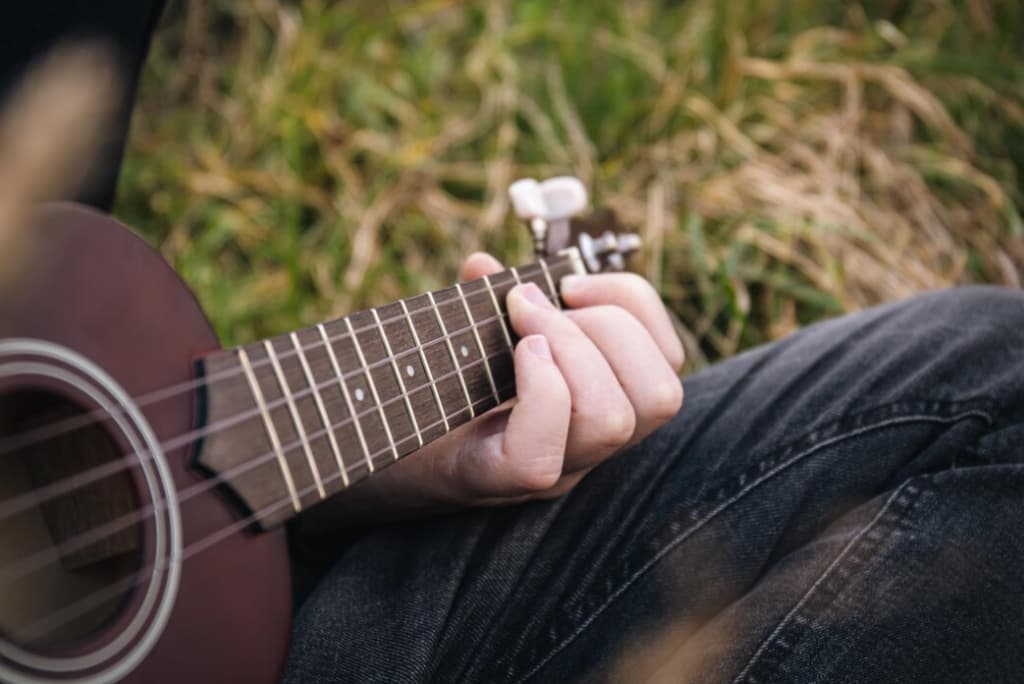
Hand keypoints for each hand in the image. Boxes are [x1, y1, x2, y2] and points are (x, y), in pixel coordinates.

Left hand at [301, 253, 683, 529]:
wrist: (365, 450)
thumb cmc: (427, 388)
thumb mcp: (471, 335)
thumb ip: (486, 301)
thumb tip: (484, 265)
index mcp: (595, 400)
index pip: (666, 361)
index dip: (636, 305)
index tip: (571, 280)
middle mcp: (585, 445)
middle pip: (659, 396)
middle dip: (608, 325)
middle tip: (536, 305)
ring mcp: (547, 471)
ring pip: (614, 422)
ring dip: (571, 348)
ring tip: (519, 326)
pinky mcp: (491, 482)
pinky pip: (540, 454)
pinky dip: (535, 390)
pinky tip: (511, 357)